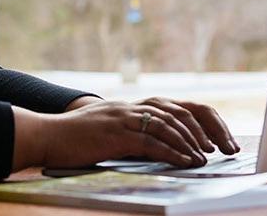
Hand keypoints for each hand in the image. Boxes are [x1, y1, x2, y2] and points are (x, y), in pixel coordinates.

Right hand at [11, 99, 233, 169]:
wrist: (47, 135)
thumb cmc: (75, 138)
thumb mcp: (108, 130)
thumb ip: (131, 133)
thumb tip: (156, 148)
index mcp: (132, 106)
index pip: (175, 107)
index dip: (197, 122)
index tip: (213, 138)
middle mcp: (131, 107)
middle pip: (178, 112)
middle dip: (203, 131)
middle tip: (219, 148)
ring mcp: (124, 118)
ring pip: (168, 125)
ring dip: (190, 142)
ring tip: (205, 158)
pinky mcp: (116, 134)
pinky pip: (151, 141)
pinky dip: (172, 151)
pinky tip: (185, 161)